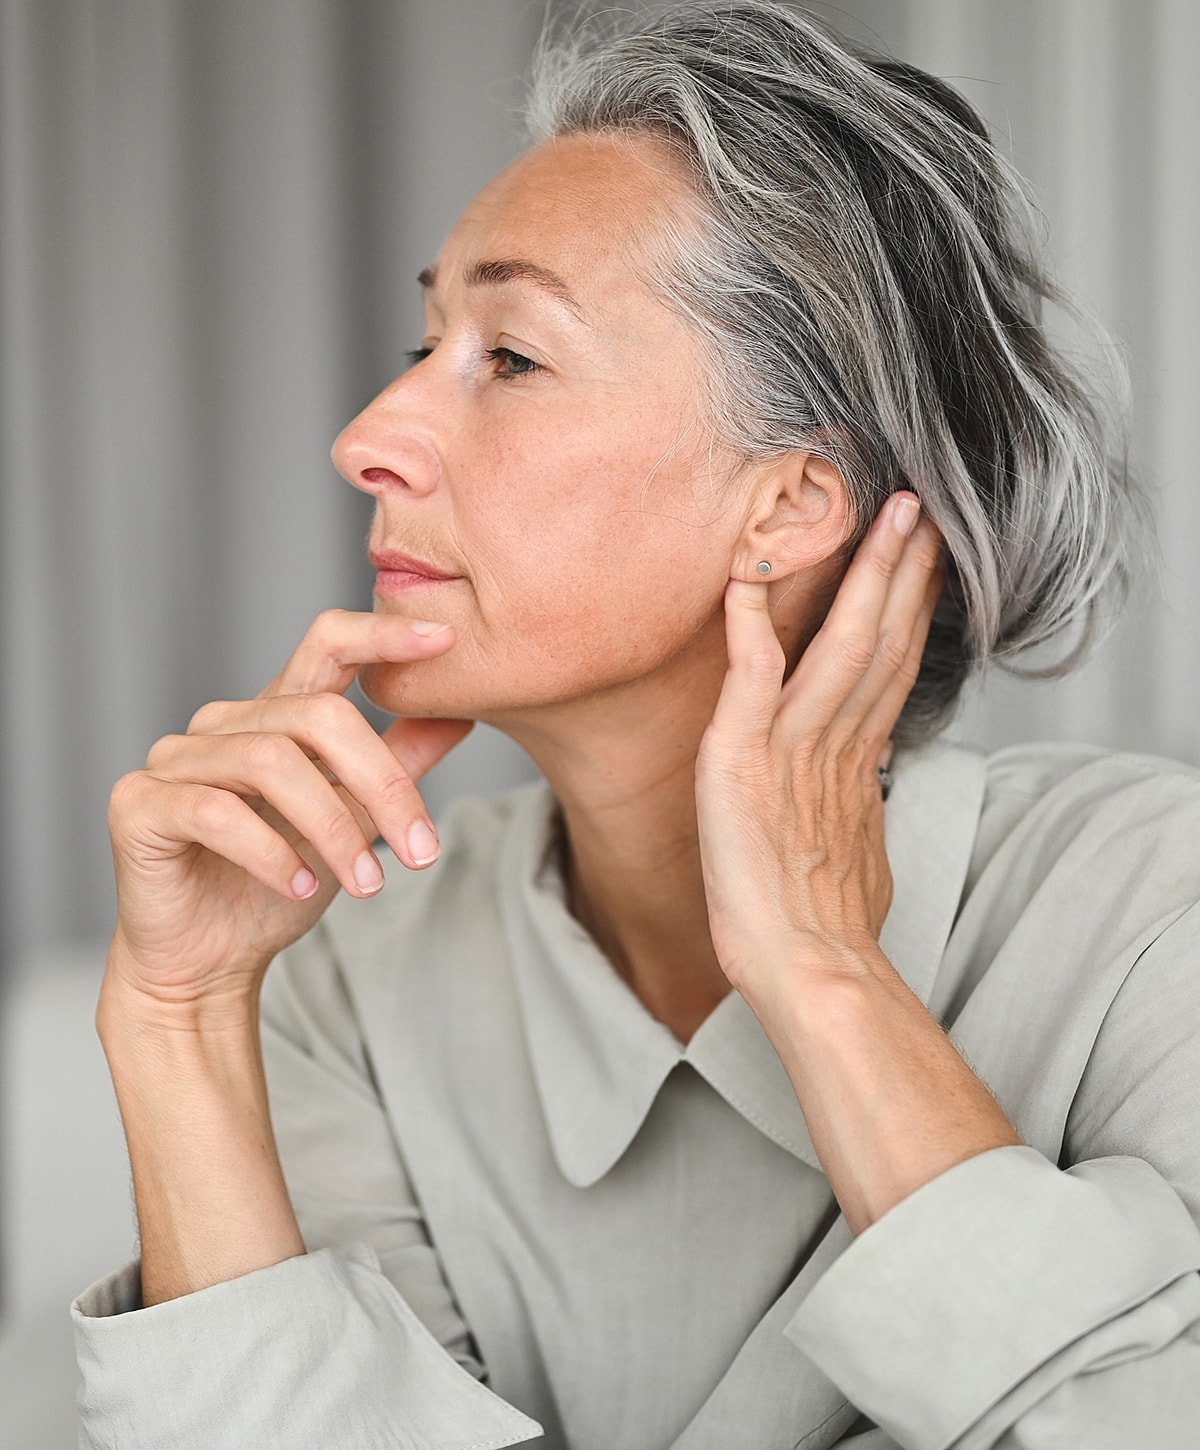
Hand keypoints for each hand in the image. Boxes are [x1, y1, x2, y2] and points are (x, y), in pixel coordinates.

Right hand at [103, 609, 471, 1020]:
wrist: (209, 961)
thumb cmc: (280, 884)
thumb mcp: (357, 821)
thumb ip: (397, 765)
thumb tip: (460, 714)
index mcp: (277, 714)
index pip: (328, 644)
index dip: (382, 635)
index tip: (445, 639)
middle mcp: (224, 723)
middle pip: (318, 716)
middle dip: (382, 785)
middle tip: (421, 851)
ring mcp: (176, 758)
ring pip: (272, 763)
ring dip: (334, 829)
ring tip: (366, 886)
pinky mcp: (140, 803)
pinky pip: (215, 811)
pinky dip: (270, 853)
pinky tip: (300, 887)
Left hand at [695, 493, 942, 1006]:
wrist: (806, 967)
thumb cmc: (826, 924)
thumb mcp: (858, 849)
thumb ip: (860, 803)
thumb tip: (869, 789)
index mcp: (859, 760)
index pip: (894, 665)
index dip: (913, 608)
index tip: (933, 558)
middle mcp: (835, 744)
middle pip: (883, 639)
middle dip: (905, 570)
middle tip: (923, 506)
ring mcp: (792, 747)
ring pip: (840, 644)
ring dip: (861, 575)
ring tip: (882, 516)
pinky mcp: (742, 758)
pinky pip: (750, 679)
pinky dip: (750, 626)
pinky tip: (746, 577)